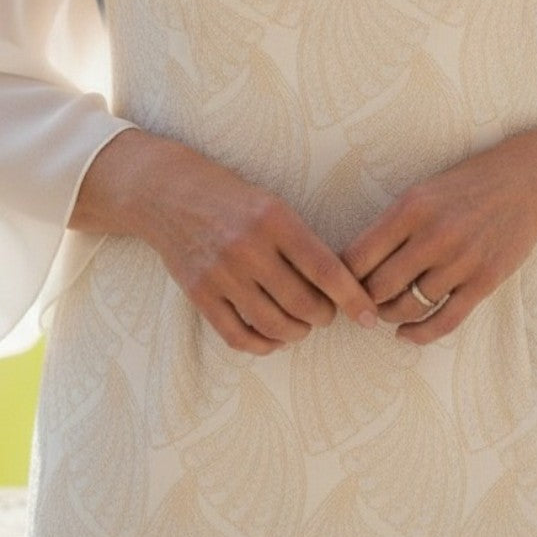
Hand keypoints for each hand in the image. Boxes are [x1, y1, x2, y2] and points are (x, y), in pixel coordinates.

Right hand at [72, 131, 379, 354]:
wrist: (167, 192)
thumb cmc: (231, 198)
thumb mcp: (272, 204)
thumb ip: (301, 241)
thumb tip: (340, 287)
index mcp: (275, 219)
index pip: (325, 270)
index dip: (353, 299)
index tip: (370, 317)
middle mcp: (248, 247)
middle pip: (302, 303)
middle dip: (324, 317)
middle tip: (326, 314)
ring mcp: (220, 272)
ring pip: (272, 324)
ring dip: (296, 333)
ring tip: (301, 325)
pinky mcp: (198, 293)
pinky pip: (237, 335)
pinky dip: (261, 345)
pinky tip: (271, 338)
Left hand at [342, 120, 536, 345]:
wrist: (526, 184)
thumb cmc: (464, 187)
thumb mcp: (421, 192)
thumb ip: (390, 227)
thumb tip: (350, 266)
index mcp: (410, 209)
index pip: (358, 257)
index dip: (340, 278)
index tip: (336, 285)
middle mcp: (434, 236)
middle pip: (378, 287)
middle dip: (361, 301)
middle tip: (356, 305)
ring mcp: (461, 261)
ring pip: (408, 307)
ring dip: (388, 316)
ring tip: (382, 313)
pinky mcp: (484, 282)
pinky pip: (444, 320)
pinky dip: (418, 334)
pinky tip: (405, 334)